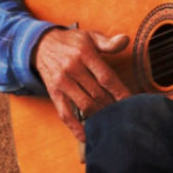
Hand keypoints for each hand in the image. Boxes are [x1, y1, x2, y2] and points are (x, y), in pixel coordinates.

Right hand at [32, 27, 131, 141]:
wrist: (41, 44)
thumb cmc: (71, 42)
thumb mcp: (90, 36)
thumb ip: (108, 42)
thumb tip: (125, 40)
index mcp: (84, 53)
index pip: (106, 77)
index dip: (120, 92)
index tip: (131, 102)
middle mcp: (72, 68)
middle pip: (97, 93)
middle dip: (113, 106)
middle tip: (125, 115)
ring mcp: (62, 82)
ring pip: (84, 105)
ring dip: (100, 115)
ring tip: (113, 122)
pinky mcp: (54, 93)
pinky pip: (65, 113)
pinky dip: (76, 127)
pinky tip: (86, 136)